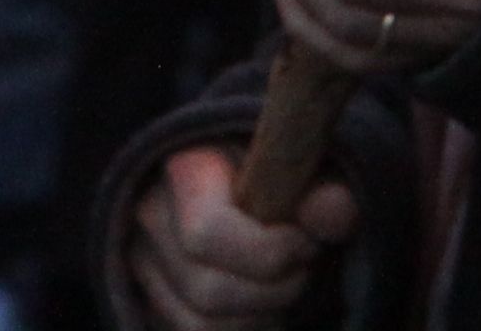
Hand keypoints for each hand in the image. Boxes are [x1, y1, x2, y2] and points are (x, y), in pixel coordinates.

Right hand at [128, 142, 355, 330]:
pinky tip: (266, 306)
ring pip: (202, 325)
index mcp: (185, 167)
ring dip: (263, 318)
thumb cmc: (276, 170)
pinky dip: (245, 330)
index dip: (270, 252)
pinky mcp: (151, 299)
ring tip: (288, 286)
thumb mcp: (304, 167)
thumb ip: (322, 187)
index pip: (208, 233)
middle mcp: (149, 216)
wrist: (240, 177)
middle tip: (304, 266)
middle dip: (276, 291)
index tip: (305, 241)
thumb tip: (337, 209)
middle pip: (209, 291)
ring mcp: (142, 263)